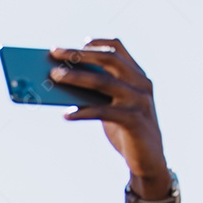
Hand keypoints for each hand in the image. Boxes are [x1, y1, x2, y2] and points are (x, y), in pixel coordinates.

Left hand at [49, 39, 170, 196]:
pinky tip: (66, 115)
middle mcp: (141, 84)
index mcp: (137, 76)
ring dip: (76, 77)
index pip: (118, 50)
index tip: (76, 43)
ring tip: (54, 76)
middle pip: (108, 60)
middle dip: (79, 54)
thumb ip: (98, 92)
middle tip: (54, 52)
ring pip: (104, 82)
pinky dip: (83, 112)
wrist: (148, 160)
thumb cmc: (125, 130)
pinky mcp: (134, 120)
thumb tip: (63, 80)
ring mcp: (139, 101)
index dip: (97, 43)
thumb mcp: (113, 106)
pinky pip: (104, 112)